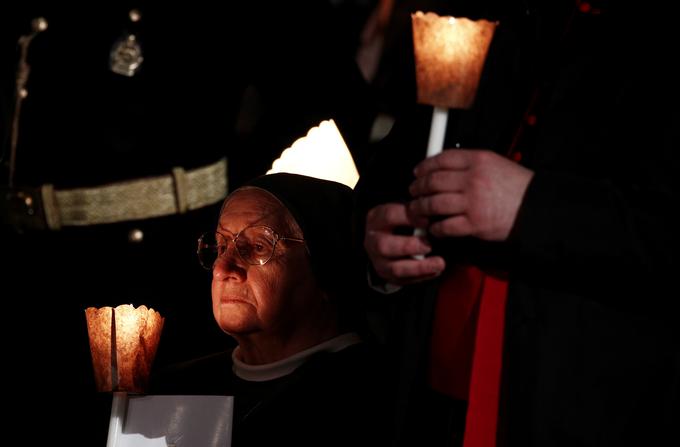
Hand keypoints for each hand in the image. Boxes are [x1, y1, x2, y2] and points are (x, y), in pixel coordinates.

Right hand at [364, 203, 445, 284]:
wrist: (385, 237)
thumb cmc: (399, 221)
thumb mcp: (403, 210)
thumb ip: (416, 211)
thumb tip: (435, 211)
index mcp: (376, 219)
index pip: (389, 216)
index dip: (409, 218)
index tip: (428, 221)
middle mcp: (372, 240)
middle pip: (384, 246)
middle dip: (409, 246)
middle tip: (429, 245)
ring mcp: (378, 260)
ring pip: (395, 268)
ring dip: (420, 267)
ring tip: (440, 263)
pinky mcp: (386, 274)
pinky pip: (403, 280)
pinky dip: (422, 276)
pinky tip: (436, 271)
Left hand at [410, 149, 533, 240]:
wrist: (537, 209)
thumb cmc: (518, 188)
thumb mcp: (496, 164)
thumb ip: (471, 164)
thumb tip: (444, 167)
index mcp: (479, 160)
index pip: (442, 159)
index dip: (425, 166)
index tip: (417, 172)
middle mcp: (473, 179)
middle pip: (433, 181)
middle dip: (418, 188)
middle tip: (413, 192)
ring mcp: (473, 202)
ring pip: (434, 203)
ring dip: (420, 208)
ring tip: (417, 210)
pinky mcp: (474, 224)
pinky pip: (445, 226)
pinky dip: (436, 228)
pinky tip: (434, 227)